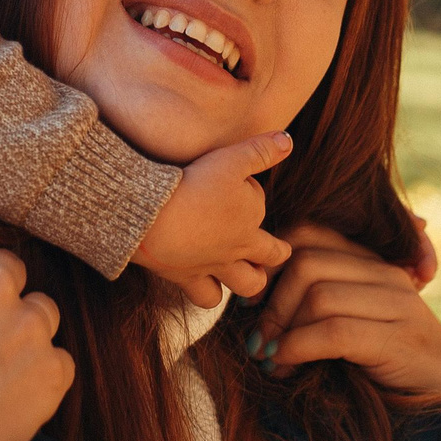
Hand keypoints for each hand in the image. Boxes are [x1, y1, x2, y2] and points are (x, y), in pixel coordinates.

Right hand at [135, 132, 297, 306]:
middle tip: (274, 250)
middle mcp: (238, 246)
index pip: (260, 205)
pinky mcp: (188, 279)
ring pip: (247, 284)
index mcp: (250, 218)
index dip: (250, 192)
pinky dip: (210, 295)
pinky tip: (207, 286)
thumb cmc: (192, 185)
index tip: (235, 184)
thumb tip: (289, 141)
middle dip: (275, 251)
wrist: (150, 217)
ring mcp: (214, 266)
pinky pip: (207, 299)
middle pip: (270, 255)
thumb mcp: (230, 159)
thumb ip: (261, 150)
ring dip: (250, 280)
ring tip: (247, 274)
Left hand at [252, 222, 440, 398]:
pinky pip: (334, 332)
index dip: (271, 263)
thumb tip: (253, 310)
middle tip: (255, 340)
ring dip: (281, 331)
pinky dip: (297, 348)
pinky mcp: (400, 341)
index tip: (250, 304)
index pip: (308, 232)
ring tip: (269, 360)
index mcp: (374, 265)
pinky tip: (284, 366)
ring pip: (317, 294)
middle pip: (306, 261)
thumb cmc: (390, 376)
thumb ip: (320, 310)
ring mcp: (399, 306)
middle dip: (270, 302)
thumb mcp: (352, 332)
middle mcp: (388, 276)